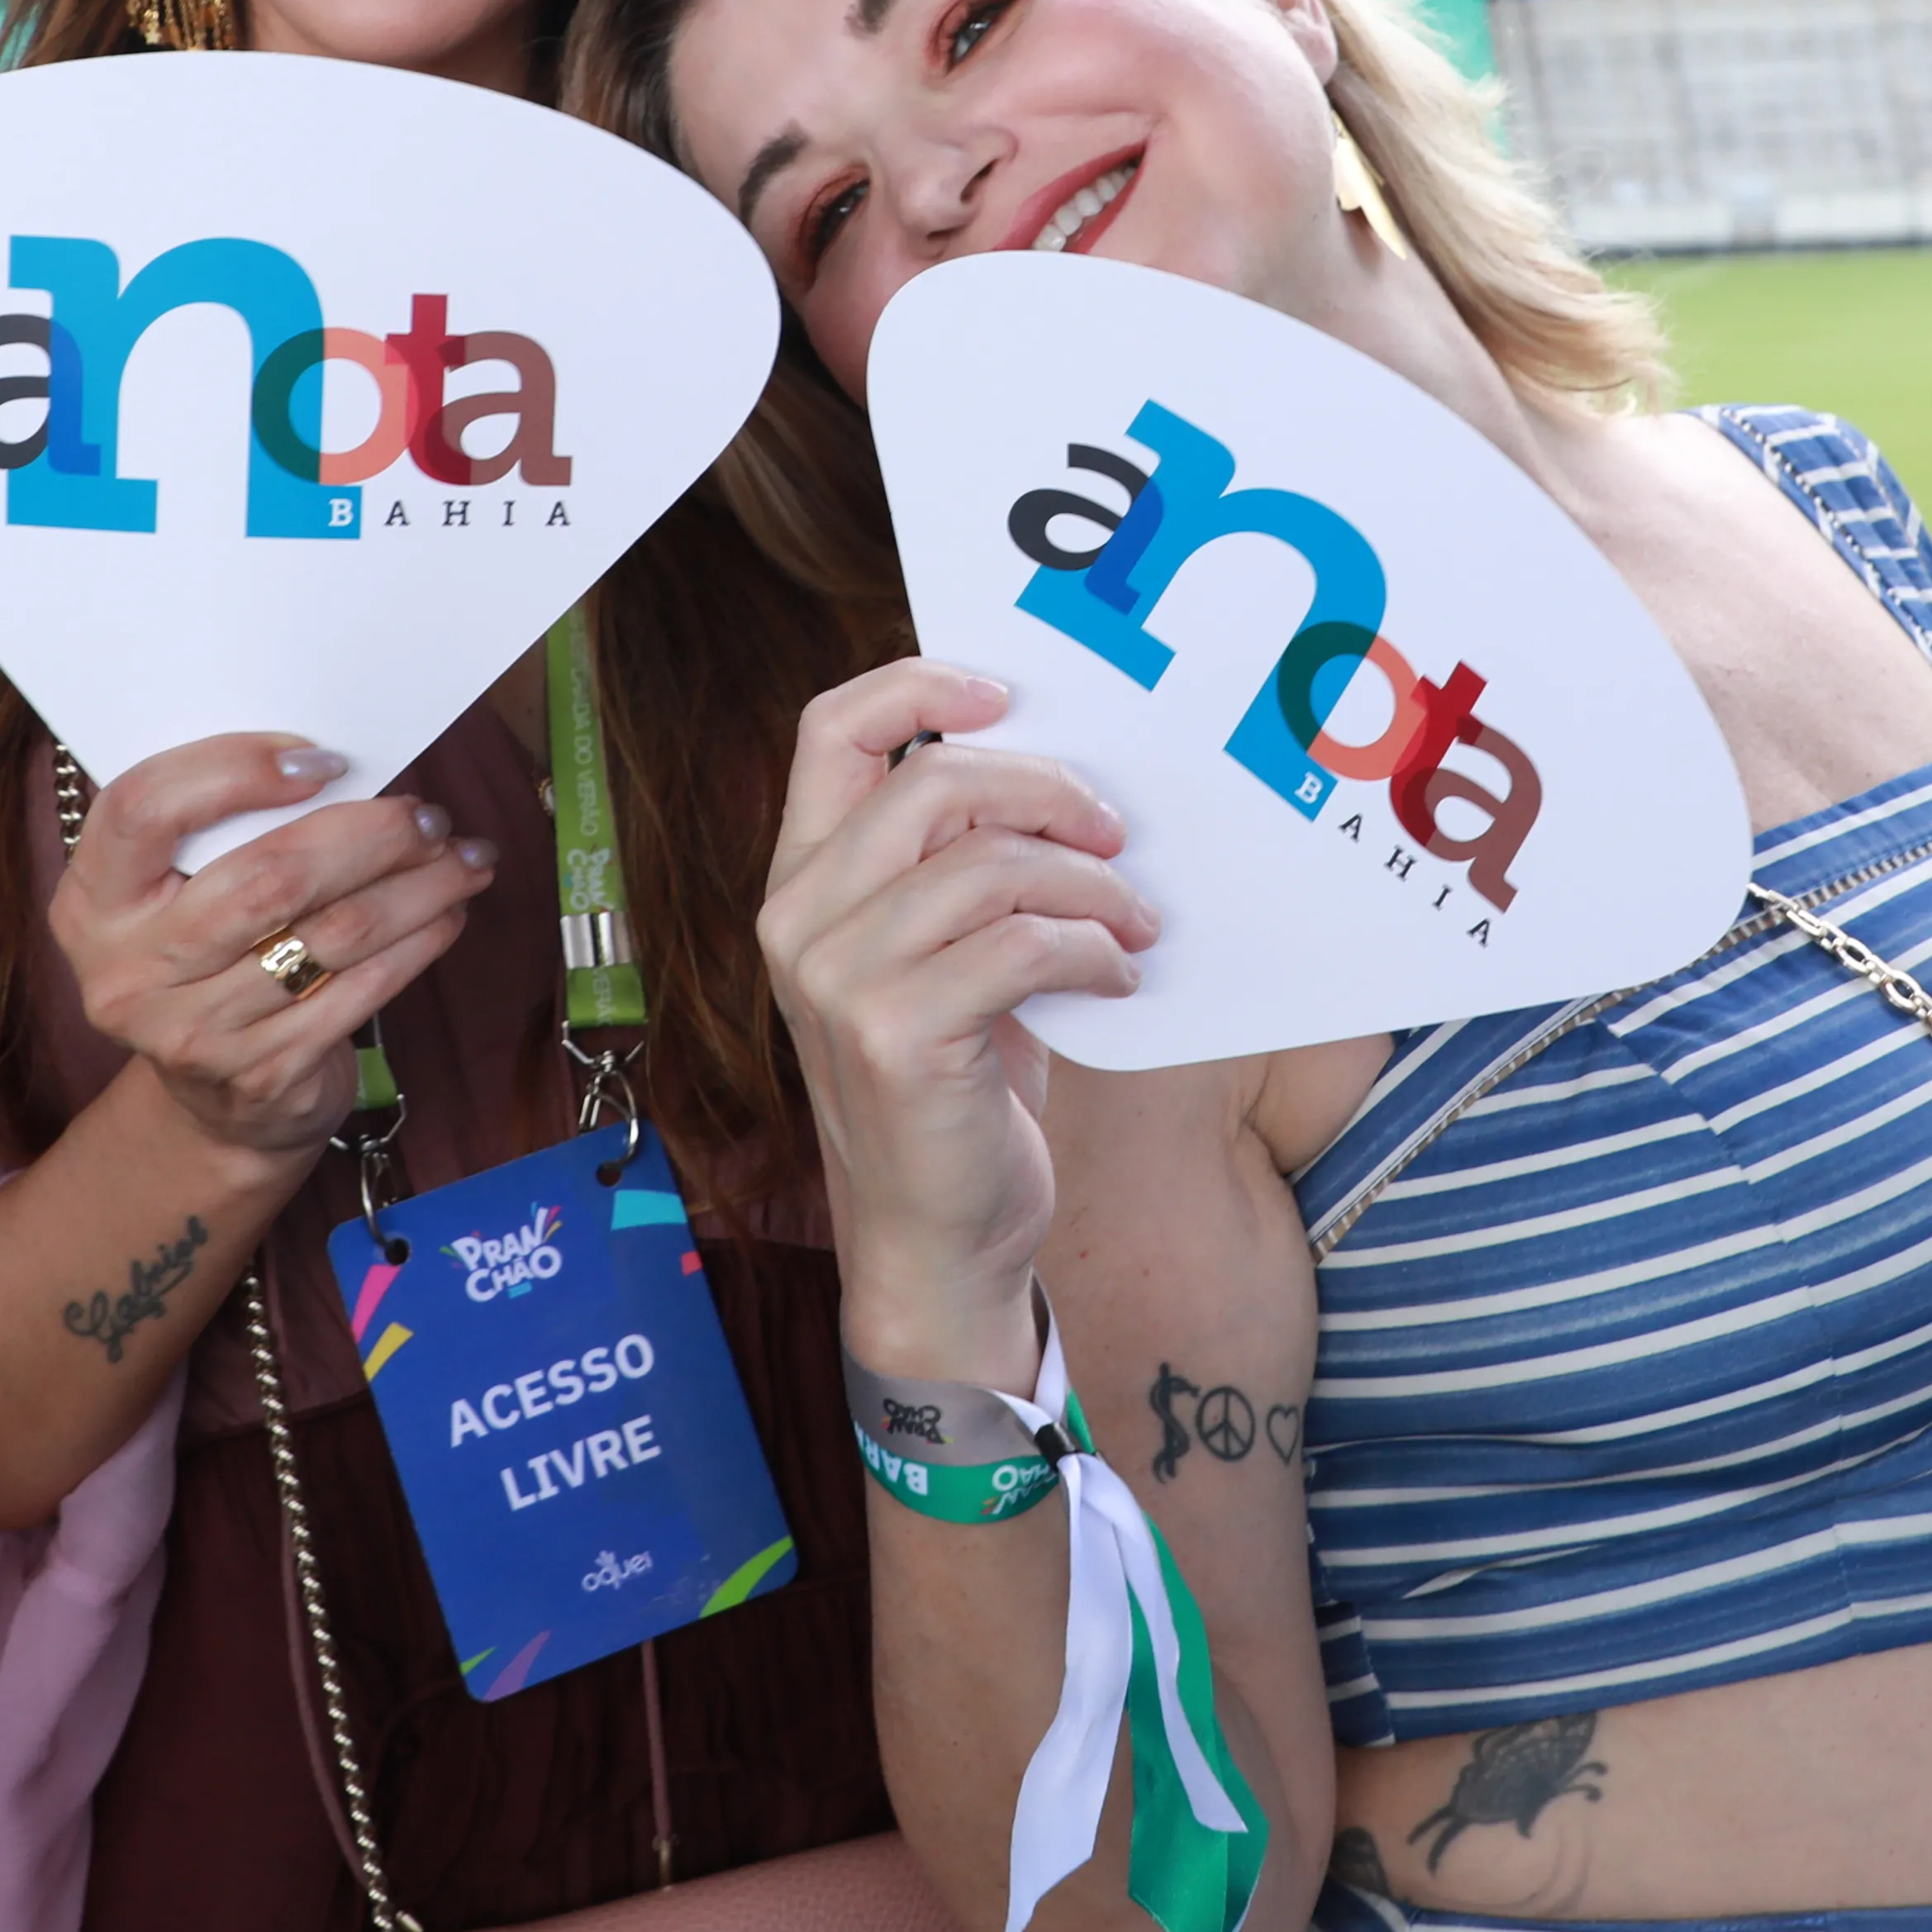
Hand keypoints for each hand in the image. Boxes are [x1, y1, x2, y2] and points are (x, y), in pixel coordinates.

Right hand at [50, 734, 497, 1161]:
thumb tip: (343, 768)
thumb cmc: (211, 959)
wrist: (215, 1103)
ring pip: (331, 935)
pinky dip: (417, 944)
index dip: (234, 770)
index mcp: (94, 901)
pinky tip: (445, 915)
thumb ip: (227, 830)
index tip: (323, 760)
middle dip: (368, 835)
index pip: (144, 807)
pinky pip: (360, 991)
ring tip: (462, 858)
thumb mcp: (182, 894)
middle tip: (428, 816)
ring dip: (416, 887)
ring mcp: (190, 1032)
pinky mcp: (259, 1074)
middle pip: (266, 877)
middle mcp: (128, 971)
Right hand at [757, 662, 1157, 1375]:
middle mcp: (798, 922)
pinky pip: (1023, 943)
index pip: (829, 730)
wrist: (935, 1244)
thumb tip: (1056, 773)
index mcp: (799, 885)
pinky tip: (1117, 976)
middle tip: (1114, 830)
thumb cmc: (953, 1090)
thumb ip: (955, 867)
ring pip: (992, 861)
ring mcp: (838, 981)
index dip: (919, 687)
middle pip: (935, 781)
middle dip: (1048, 790)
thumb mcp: (936, 960)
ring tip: (1133, 924)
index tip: (1007, 698)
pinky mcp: (897, 1037)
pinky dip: (1093, 949)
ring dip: (1092, 883)